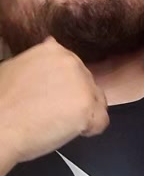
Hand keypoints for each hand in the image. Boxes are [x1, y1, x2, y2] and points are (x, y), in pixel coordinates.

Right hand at [0, 38, 108, 170]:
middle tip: (52, 113)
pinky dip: (89, 130)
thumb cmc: (2, 102)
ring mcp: (82, 85)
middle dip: (76, 100)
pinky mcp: (87, 108)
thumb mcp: (18, 67)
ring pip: (98, 102)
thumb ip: (42, 62)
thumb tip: (52, 44)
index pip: (75, 70)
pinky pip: (101, 121)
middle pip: (89, 85)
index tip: (52, 98)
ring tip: (58, 122)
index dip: (66, 88)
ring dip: (84, 114)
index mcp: (54, 51)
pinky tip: (69, 131)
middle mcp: (72, 63)